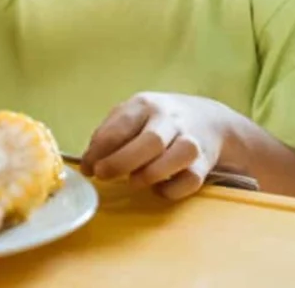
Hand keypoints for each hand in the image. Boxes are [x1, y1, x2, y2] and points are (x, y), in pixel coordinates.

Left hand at [80, 93, 232, 200]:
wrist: (207, 118)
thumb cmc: (156, 120)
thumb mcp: (132, 115)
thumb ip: (109, 134)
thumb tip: (88, 163)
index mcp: (145, 105)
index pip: (121, 125)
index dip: (100, 150)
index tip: (88, 168)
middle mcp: (170, 119)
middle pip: (151, 141)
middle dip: (123, 162)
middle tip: (103, 175)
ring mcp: (191, 139)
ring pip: (178, 156)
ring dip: (151, 173)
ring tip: (133, 181)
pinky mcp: (205, 162)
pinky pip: (191, 179)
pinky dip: (172, 189)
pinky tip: (158, 188)